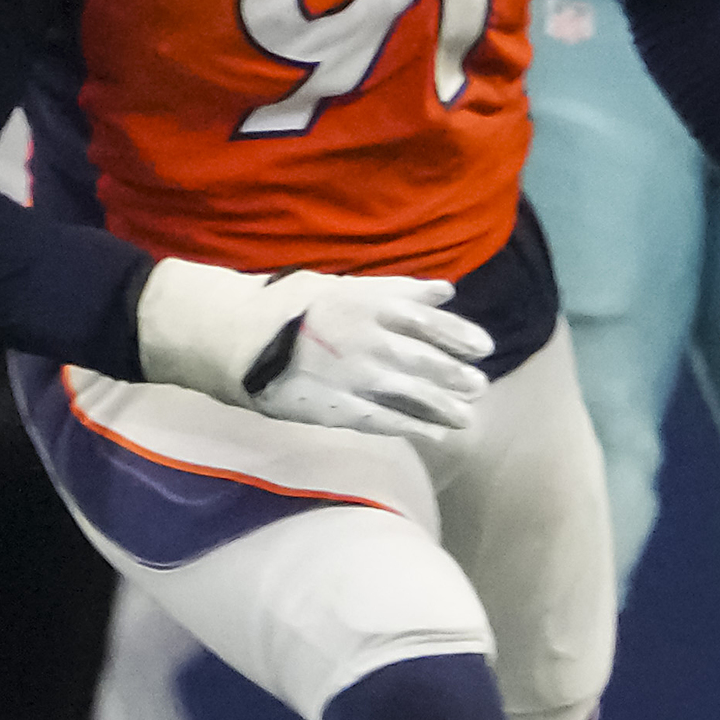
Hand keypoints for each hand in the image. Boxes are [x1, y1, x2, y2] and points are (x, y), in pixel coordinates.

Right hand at [244, 273, 493, 442]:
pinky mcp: (334, 408)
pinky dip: (412, 428)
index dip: (458, 336)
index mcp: (366, 304)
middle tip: (479, 386)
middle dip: (455, 376)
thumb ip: (397, 290)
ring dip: (442, 407)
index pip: (425, 321)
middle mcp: (364, 340)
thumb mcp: (342, 285)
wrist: (235, 339)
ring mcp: (350, 377)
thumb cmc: (291, 306)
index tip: (484, 348)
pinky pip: (382, 420)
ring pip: (408, 394)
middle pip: (423, 361)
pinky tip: (434, 434)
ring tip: (467, 418)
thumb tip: (446, 292)